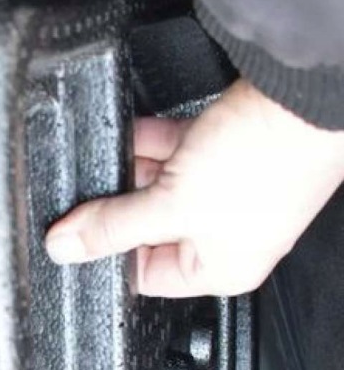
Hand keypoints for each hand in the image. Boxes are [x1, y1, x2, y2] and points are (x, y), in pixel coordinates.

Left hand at [44, 79, 343, 295]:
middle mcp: (224, 235)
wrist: (304, 94)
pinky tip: (126, 130)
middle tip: (80, 194)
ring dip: (128, 168)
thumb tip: (65, 248)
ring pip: (157, 185)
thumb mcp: (172, 205)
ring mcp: (225, 191)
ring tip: (101, 157)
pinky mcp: (224, 148)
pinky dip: (149, 141)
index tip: (72, 233)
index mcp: (219, 269)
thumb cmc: (268, 162)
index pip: (143, 275)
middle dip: (115, 206)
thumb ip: (114, 226)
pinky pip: (174, 150)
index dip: (107, 252)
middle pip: (147, 228)